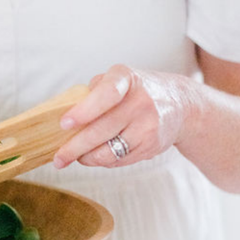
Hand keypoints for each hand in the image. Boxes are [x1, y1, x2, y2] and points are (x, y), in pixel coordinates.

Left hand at [52, 65, 193, 168]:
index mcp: (127, 79)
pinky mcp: (151, 146)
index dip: (84, 111)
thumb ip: (94, 91)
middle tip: (58, 158)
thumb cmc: (138, 91)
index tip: (64, 123)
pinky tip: (94, 156)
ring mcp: (148, 126)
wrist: (181, 106)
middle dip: (75, 147)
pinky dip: (102, 161)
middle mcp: (141, 102)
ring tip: (72, 157)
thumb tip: (65, 114)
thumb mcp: (119, 79)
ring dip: (86, 158)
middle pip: (102, 130)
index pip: (106, 94)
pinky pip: (119, 160)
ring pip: (109, 151)